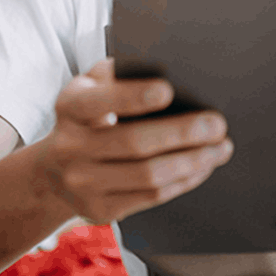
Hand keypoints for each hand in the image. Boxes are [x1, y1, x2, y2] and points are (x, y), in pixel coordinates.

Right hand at [40, 58, 232, 224]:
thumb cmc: (88, 117)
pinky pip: (151, 197)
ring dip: (192, 161)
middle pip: (134, 142)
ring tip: (220, 147)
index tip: (169, 90)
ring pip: (148, 175)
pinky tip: (203, 166)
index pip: (101, 101)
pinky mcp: (101, 210)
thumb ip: (118, 75)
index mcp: (70, 106)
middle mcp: (70, 147)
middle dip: (182, 133)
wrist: (55, 171)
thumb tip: (167, 65)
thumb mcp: (92, 88)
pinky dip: (183, 181)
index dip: (134, 96)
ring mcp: (83, 183)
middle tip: (217, 124)